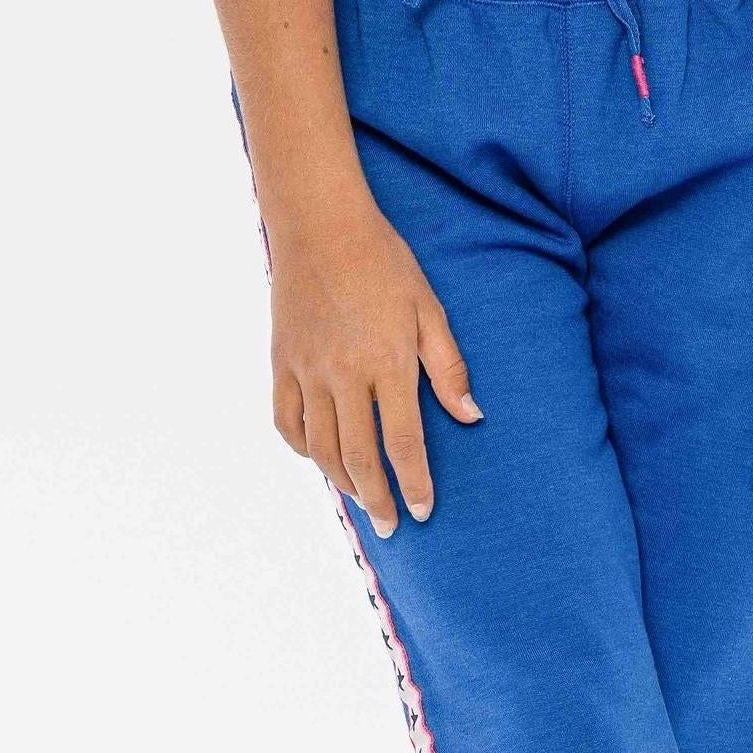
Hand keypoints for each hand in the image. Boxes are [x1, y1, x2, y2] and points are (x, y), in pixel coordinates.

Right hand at [268, 195, 477, 534]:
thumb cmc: (384, 261)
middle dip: (378, 500)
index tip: (423, 511)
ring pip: (322, 448)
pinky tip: (319, 459)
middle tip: (391, 527)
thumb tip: (471, 416)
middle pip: (360, 457)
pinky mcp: (281, 362)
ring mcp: (307, 371)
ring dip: (343, 483)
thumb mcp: (429, 307)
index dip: (415, 483)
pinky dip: (302, 448)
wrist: (321, 225)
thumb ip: (448, 366)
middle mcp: (344, 375)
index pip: (403, 444)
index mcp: (388, 363)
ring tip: (362, 502)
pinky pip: (287, 421)